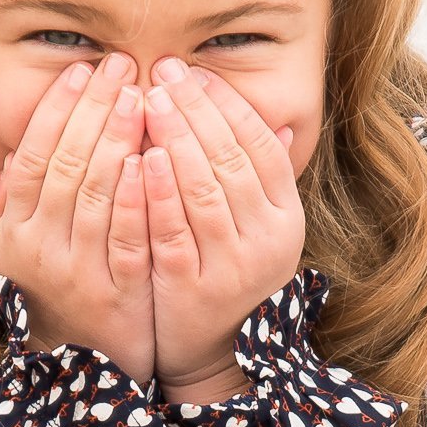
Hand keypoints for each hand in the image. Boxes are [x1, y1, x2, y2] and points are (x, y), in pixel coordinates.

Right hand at [0, 51, 156, 383]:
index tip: (83, 70)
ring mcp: (75, 273)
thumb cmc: (59, 298)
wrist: (82, 376)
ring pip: (93, 193)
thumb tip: (14, 156)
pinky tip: (147, 159)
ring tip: (140, 96)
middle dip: (94, 109)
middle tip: (122, 67)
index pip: (32, 155)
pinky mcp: (115, 295)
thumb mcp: (24, 255)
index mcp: (13, 232)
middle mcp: (36, 249)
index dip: (56, 109)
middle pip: (64, 164)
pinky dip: (133, 196)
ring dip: (116, 138)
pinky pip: (123, 237)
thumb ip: (16, 208)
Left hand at [140, 61, 303, 404]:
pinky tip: (140, 157)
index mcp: (286, 218)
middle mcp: (266, 240)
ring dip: (176, 138)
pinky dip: (158, 192)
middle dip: (196, 109)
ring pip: (203, 189)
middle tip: (164, 71)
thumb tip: (277, 118)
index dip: (228, 104)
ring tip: (149, 99)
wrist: (214, 355)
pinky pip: (173, 230)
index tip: (195, 72)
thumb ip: (262, 178)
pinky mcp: (190, 288)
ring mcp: (229, 266)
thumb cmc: (230, 276)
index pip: (262, 145)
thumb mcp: (259, 229)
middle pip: (231, 159)